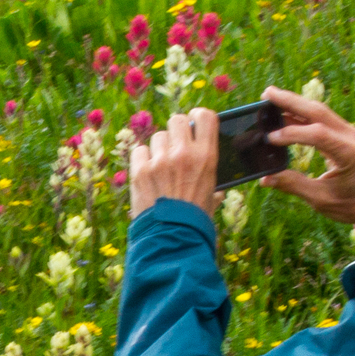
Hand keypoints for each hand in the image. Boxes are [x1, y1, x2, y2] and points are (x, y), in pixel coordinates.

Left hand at [127, 106, 219, 221]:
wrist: (172, 239)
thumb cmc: (195, 219)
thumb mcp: (212, 195)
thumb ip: (212, 180)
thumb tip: (216, 180)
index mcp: (206, 157)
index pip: (205, 116)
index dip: (198, 117)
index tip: (194, 123)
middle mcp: (183, 154)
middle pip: (176, 120)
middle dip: (175, 131)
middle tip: (175, 146)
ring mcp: (160, 161)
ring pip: (157, 137)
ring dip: (159, 149)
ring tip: (161, 169)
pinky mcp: (140, 171)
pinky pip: (139, 151)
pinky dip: (142, 160)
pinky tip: (148, 174)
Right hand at [260, 85, 354, 229]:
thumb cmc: (349, 204)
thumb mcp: (320, 199)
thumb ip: (293, 185)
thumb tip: (265, 179)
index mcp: (349, 154)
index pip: (318, 135)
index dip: (292, 133)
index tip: (270, 137)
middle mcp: (352, 137)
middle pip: (319, 111)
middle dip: (291, 101)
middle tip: (267, 93)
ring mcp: (351, 132)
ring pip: (320, 111)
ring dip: (296, 103)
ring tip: (271, 98)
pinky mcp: (346, 132)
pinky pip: (323, 118)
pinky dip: (303, 114)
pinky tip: (286, 113)